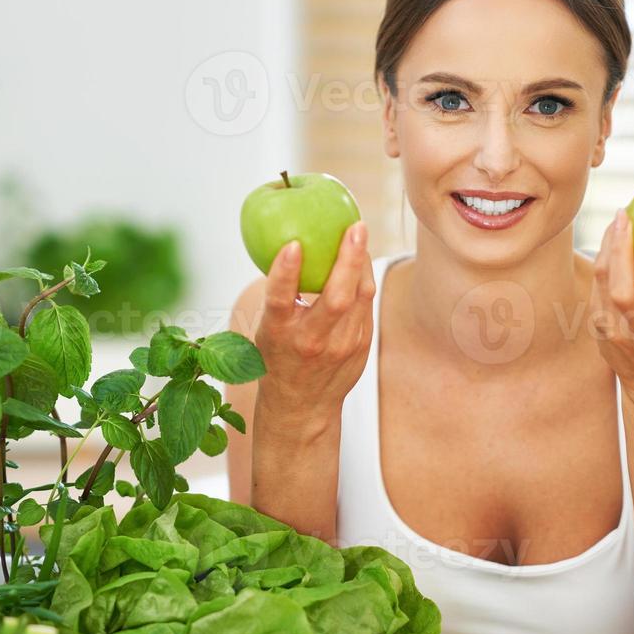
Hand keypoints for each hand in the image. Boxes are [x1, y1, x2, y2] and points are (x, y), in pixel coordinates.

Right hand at [255, 222, 376, 417]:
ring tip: (358, 233)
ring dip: (361, 263)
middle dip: (348, 259)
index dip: (285, 272)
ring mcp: (341, 347)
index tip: (292, 245)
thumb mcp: (267, 330)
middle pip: (337, 298)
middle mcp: (312, 342)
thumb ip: (281, 297)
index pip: (280, 301)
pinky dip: (363, 278)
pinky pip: (366, 304)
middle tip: (354, 227)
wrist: (301, 406)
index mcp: (280, 335)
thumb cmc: (279, 357)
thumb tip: (294, 244)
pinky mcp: (361, 346)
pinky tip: (360, 259)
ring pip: (360, 298)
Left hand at [590, 208, 633, 402]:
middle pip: (623, 294)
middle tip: (625, 216)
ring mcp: (617, 336)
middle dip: (621, 253)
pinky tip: (610, 238)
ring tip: (617, 220)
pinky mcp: (599, 331)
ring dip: (607, 252)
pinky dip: (602, 262)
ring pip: (604, 289)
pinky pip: (597, 290)